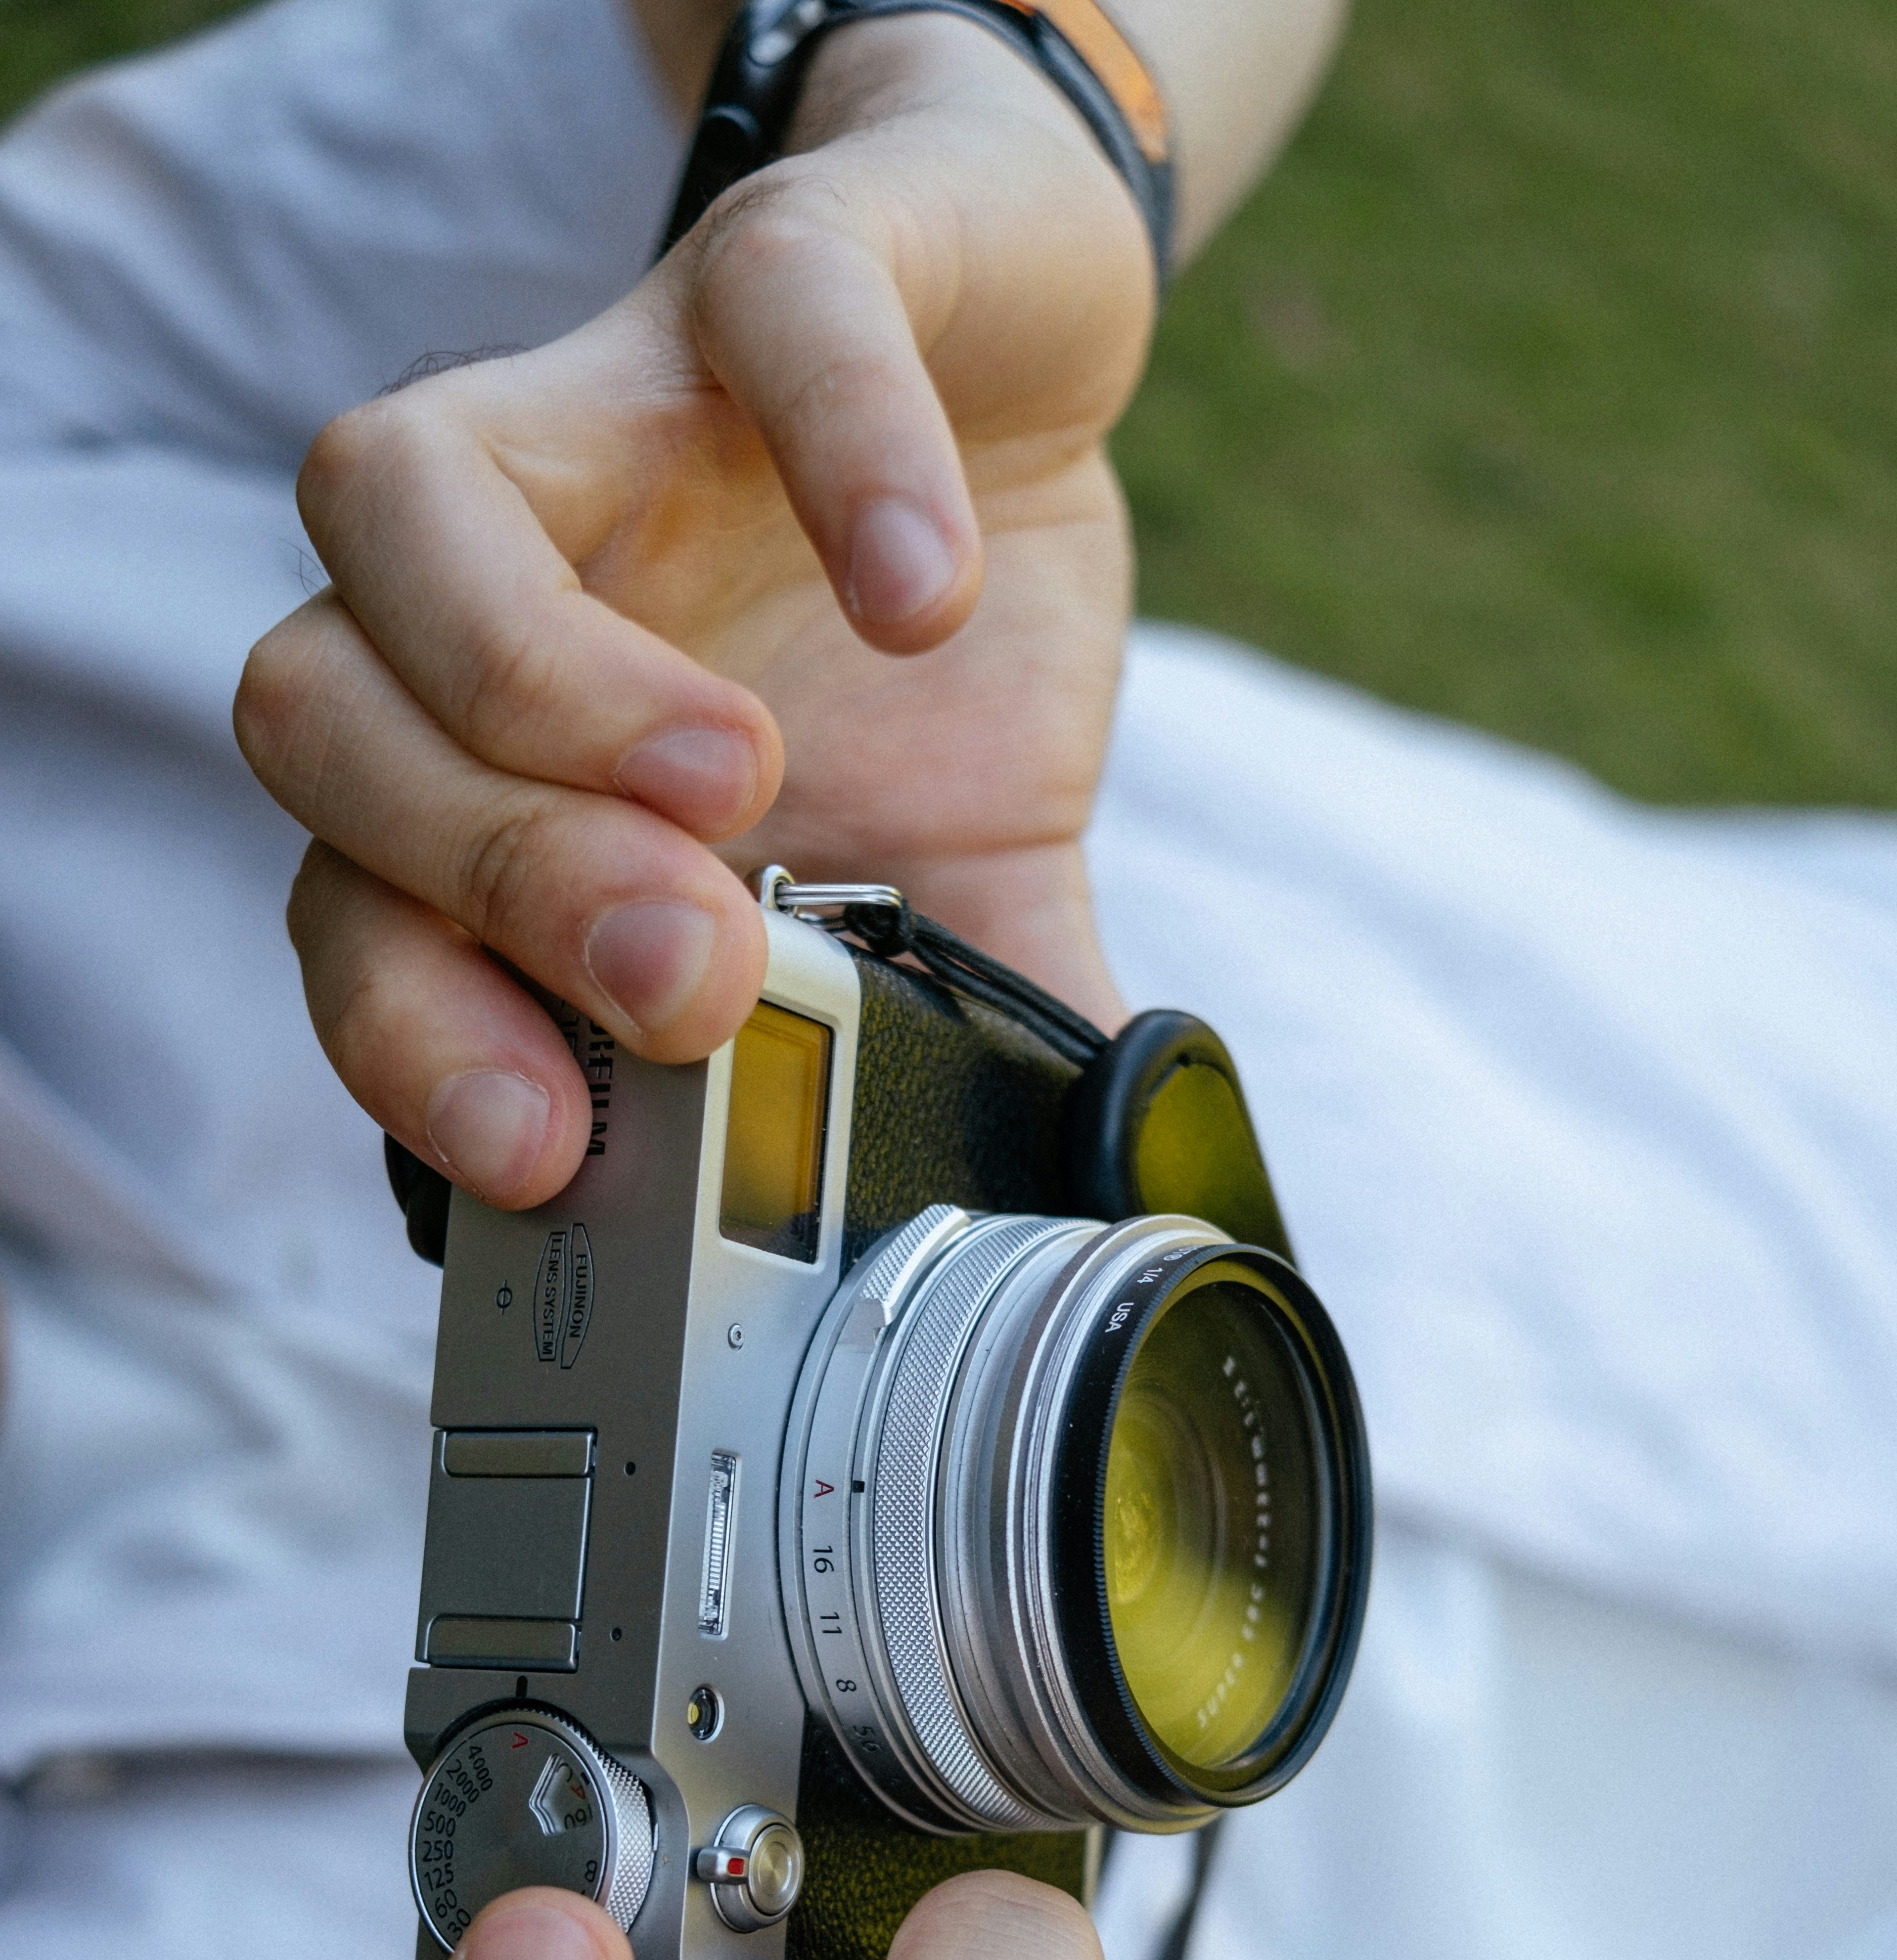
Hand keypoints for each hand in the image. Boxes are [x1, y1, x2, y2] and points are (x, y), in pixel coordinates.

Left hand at [234, 14, 1150, 1214]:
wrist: (1016, 345)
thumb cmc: (938, 640)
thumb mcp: (961, 883)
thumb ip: (972, 1047)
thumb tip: (1058, 1234)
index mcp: (512, 773)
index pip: (350, 910)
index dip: (409, 1035)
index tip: (544, 1150)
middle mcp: (488, 595)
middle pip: (318, 719)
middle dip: (493, 877)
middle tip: (690, 977)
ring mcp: (603, 411)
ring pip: (394, 504)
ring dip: (543, 682)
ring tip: (746, 791)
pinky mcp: (773, 268)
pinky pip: (762, 314)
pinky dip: (844, 455)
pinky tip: (926, 600)